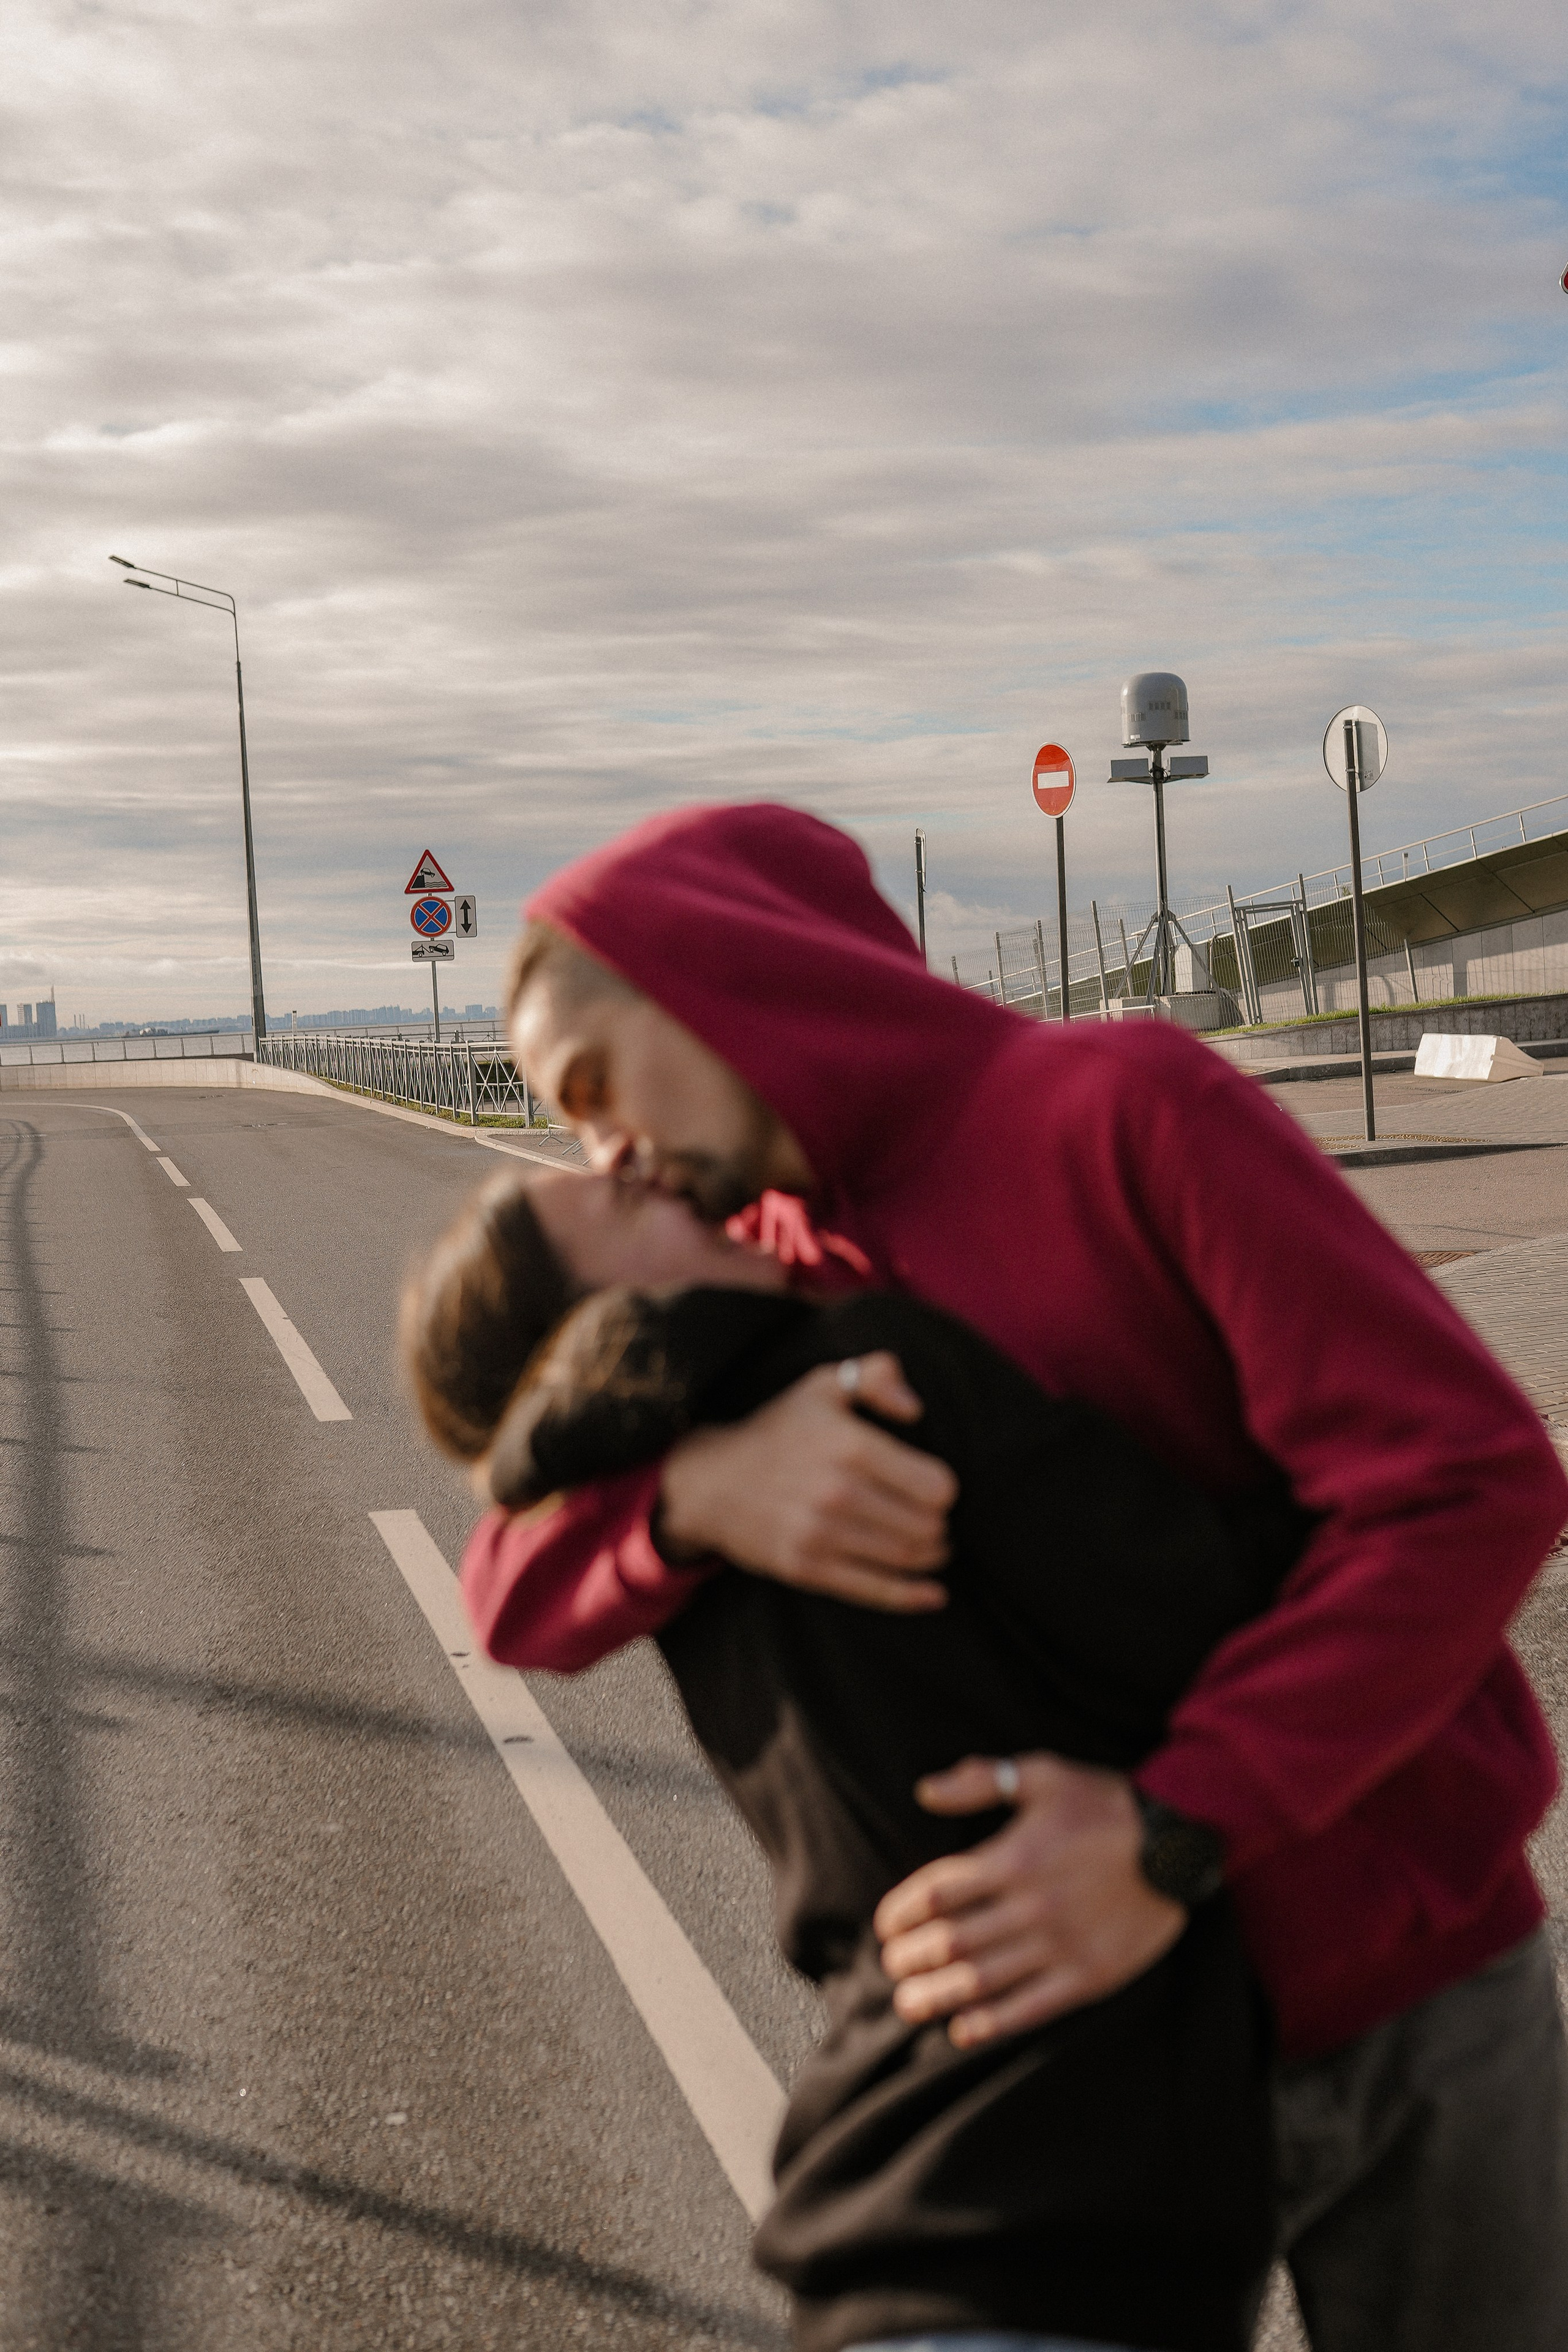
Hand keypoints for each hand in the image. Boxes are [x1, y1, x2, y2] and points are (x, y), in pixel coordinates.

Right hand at [656, 1352, 956, 1611]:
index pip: (935, 1485)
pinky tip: (934, 1594)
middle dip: (939, 1525)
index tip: (934, 1487)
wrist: (711, 1481)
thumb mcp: (823, 1385)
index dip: (944, 1489)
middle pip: (926, 1525)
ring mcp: (820, 1534)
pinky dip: (911, 1596)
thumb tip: (915, 1408)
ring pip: (906, 1557)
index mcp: (850, 1445)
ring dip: (932, 1556)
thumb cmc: (779, 1430)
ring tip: (933, 1547)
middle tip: (935, 1520)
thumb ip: (877, 1375)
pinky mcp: (806, 1568)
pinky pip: (874, 1590)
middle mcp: (837, 1491)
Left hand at [873, 1753, 1186, 2045]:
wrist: (1178, 1842)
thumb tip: (925, 1790)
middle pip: (952, 1942)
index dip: (902, 1912)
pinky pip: (1030, 2008)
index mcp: (1014, 1858)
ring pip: (983, 1981)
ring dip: (937, 1995)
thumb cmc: (1104, 1803)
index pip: (938, 1892)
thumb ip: (981, 1780)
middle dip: (911, 1959)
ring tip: (908, 2003)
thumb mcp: (1042, 1774)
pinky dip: (991, 2024)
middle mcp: (1032, 1906)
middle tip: (890, 1967)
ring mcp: (1061, 1946)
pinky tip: (962, 2030)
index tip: (886, 1924)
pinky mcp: (1089, 1976)